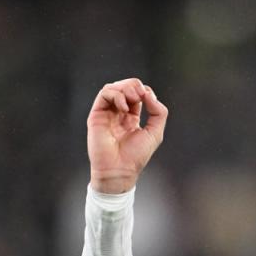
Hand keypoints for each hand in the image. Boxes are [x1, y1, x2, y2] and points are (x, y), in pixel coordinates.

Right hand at [87, 78, 167, 193]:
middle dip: (135, 86)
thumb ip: (158, 112)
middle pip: (125, 87)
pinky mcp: (97, 115)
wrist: (120, 169)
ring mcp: (106, 113)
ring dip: (126, 88)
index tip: (150, 100)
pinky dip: (116, 95)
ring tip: (133, 99)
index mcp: (130, 117)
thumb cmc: (136, 155)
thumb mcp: (155, 132)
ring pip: (113, 87)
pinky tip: (124, 108)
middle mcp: (117, 113)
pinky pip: (104, 94)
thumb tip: (149, 94)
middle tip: (140, 96)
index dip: (145, 92)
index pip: (137, 94)